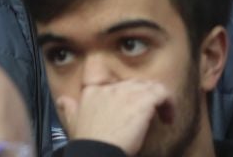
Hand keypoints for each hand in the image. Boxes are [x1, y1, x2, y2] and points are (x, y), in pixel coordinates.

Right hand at [56, 79, 173, 156]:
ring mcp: (126, 93)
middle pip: (134, 84)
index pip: (114, 83)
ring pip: (149, 86)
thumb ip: (69, 108)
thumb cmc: (88, 142)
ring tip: (163, 115)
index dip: (127, 94)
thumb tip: (63, 101)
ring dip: (159, 101)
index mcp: (93, 91)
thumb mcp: (74, 123)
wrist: (97, 151)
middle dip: (145, 98)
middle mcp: (110, 88)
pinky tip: (168, 117)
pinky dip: (168, 103)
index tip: (132, 109)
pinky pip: (162, 93)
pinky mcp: (142, 101)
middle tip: (150, 116)